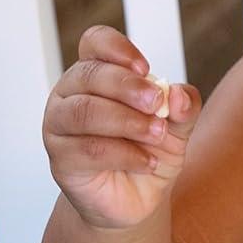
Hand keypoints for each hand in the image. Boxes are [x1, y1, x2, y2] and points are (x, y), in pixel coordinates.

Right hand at [43, 24, 199, 230]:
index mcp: (95, 74)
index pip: (95, 43)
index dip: (117, 48)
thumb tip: (178, 94)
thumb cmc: (149, 151)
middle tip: (156, 103)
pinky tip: (147, 161)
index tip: (146, 68)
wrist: (137, 200)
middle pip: (88, 75)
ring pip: (84, 111)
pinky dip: (124, 153)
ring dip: (126, 120)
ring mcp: (59, 127)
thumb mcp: (176, 126)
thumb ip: (183, 107)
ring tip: (157, 134)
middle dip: (126, 86)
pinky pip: (88, 149)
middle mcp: (70, 95)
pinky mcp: (61, 160)